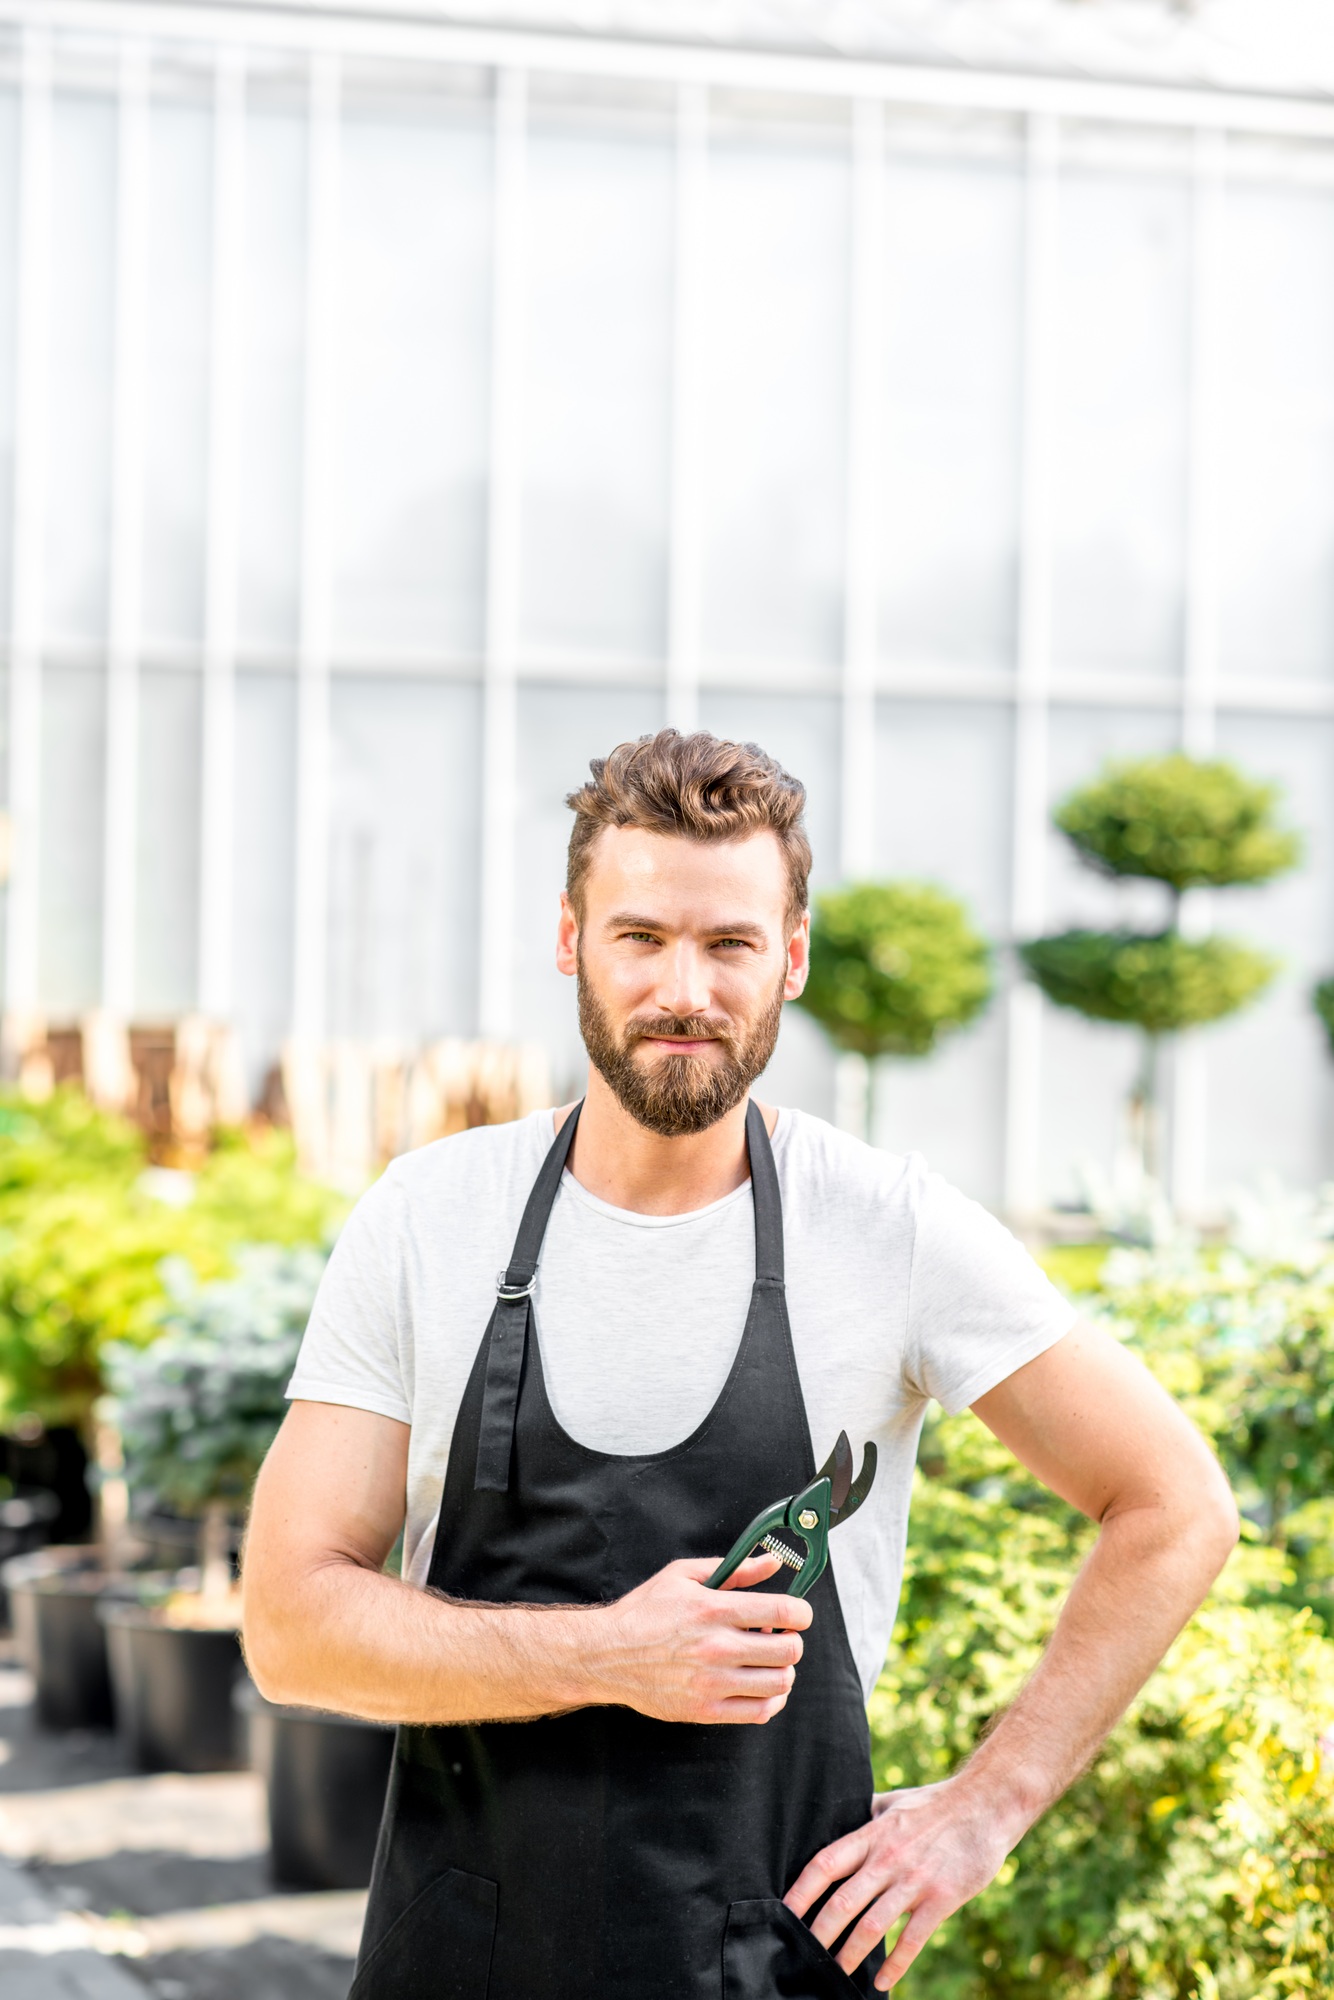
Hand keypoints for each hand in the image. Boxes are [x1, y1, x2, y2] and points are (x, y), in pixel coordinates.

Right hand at [593, 1556, 811, 1724]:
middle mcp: (717, 1647)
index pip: (784, 1611)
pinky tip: (759, 1686)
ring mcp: (712, 1683)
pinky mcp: (704, 1710)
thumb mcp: (684, 1575)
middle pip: (789, 1651)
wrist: (606, 1654)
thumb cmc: (644, 1612)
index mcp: (714, 1609)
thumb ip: (735, 1569)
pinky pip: (758, 1712)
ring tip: (766, 1661)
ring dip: (782, 1671)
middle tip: (778, 1637)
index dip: (801, 1613)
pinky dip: (770, 1701)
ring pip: (779, 1683)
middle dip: (792, 1641)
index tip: (796, 1614)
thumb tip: (772, 1562)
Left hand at [783, 1777, 1017, 1988]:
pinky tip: (883, 1981)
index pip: (826, 1863)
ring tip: (838, 1972)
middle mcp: (888, 1858)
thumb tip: (839, 1819)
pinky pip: (913, 1940)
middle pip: (843, 1900)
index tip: (783, 1913)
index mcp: (873, 1834)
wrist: (987, 1804)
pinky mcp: (941, 1898)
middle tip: (803, 1953)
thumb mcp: (894, 1802)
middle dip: (819, 1932)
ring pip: (872, 1925)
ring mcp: (915, 1880)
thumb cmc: (936, 1803)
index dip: (801, 1891)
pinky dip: (896, 1965)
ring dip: (851, 1954)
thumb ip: (866, 1815)